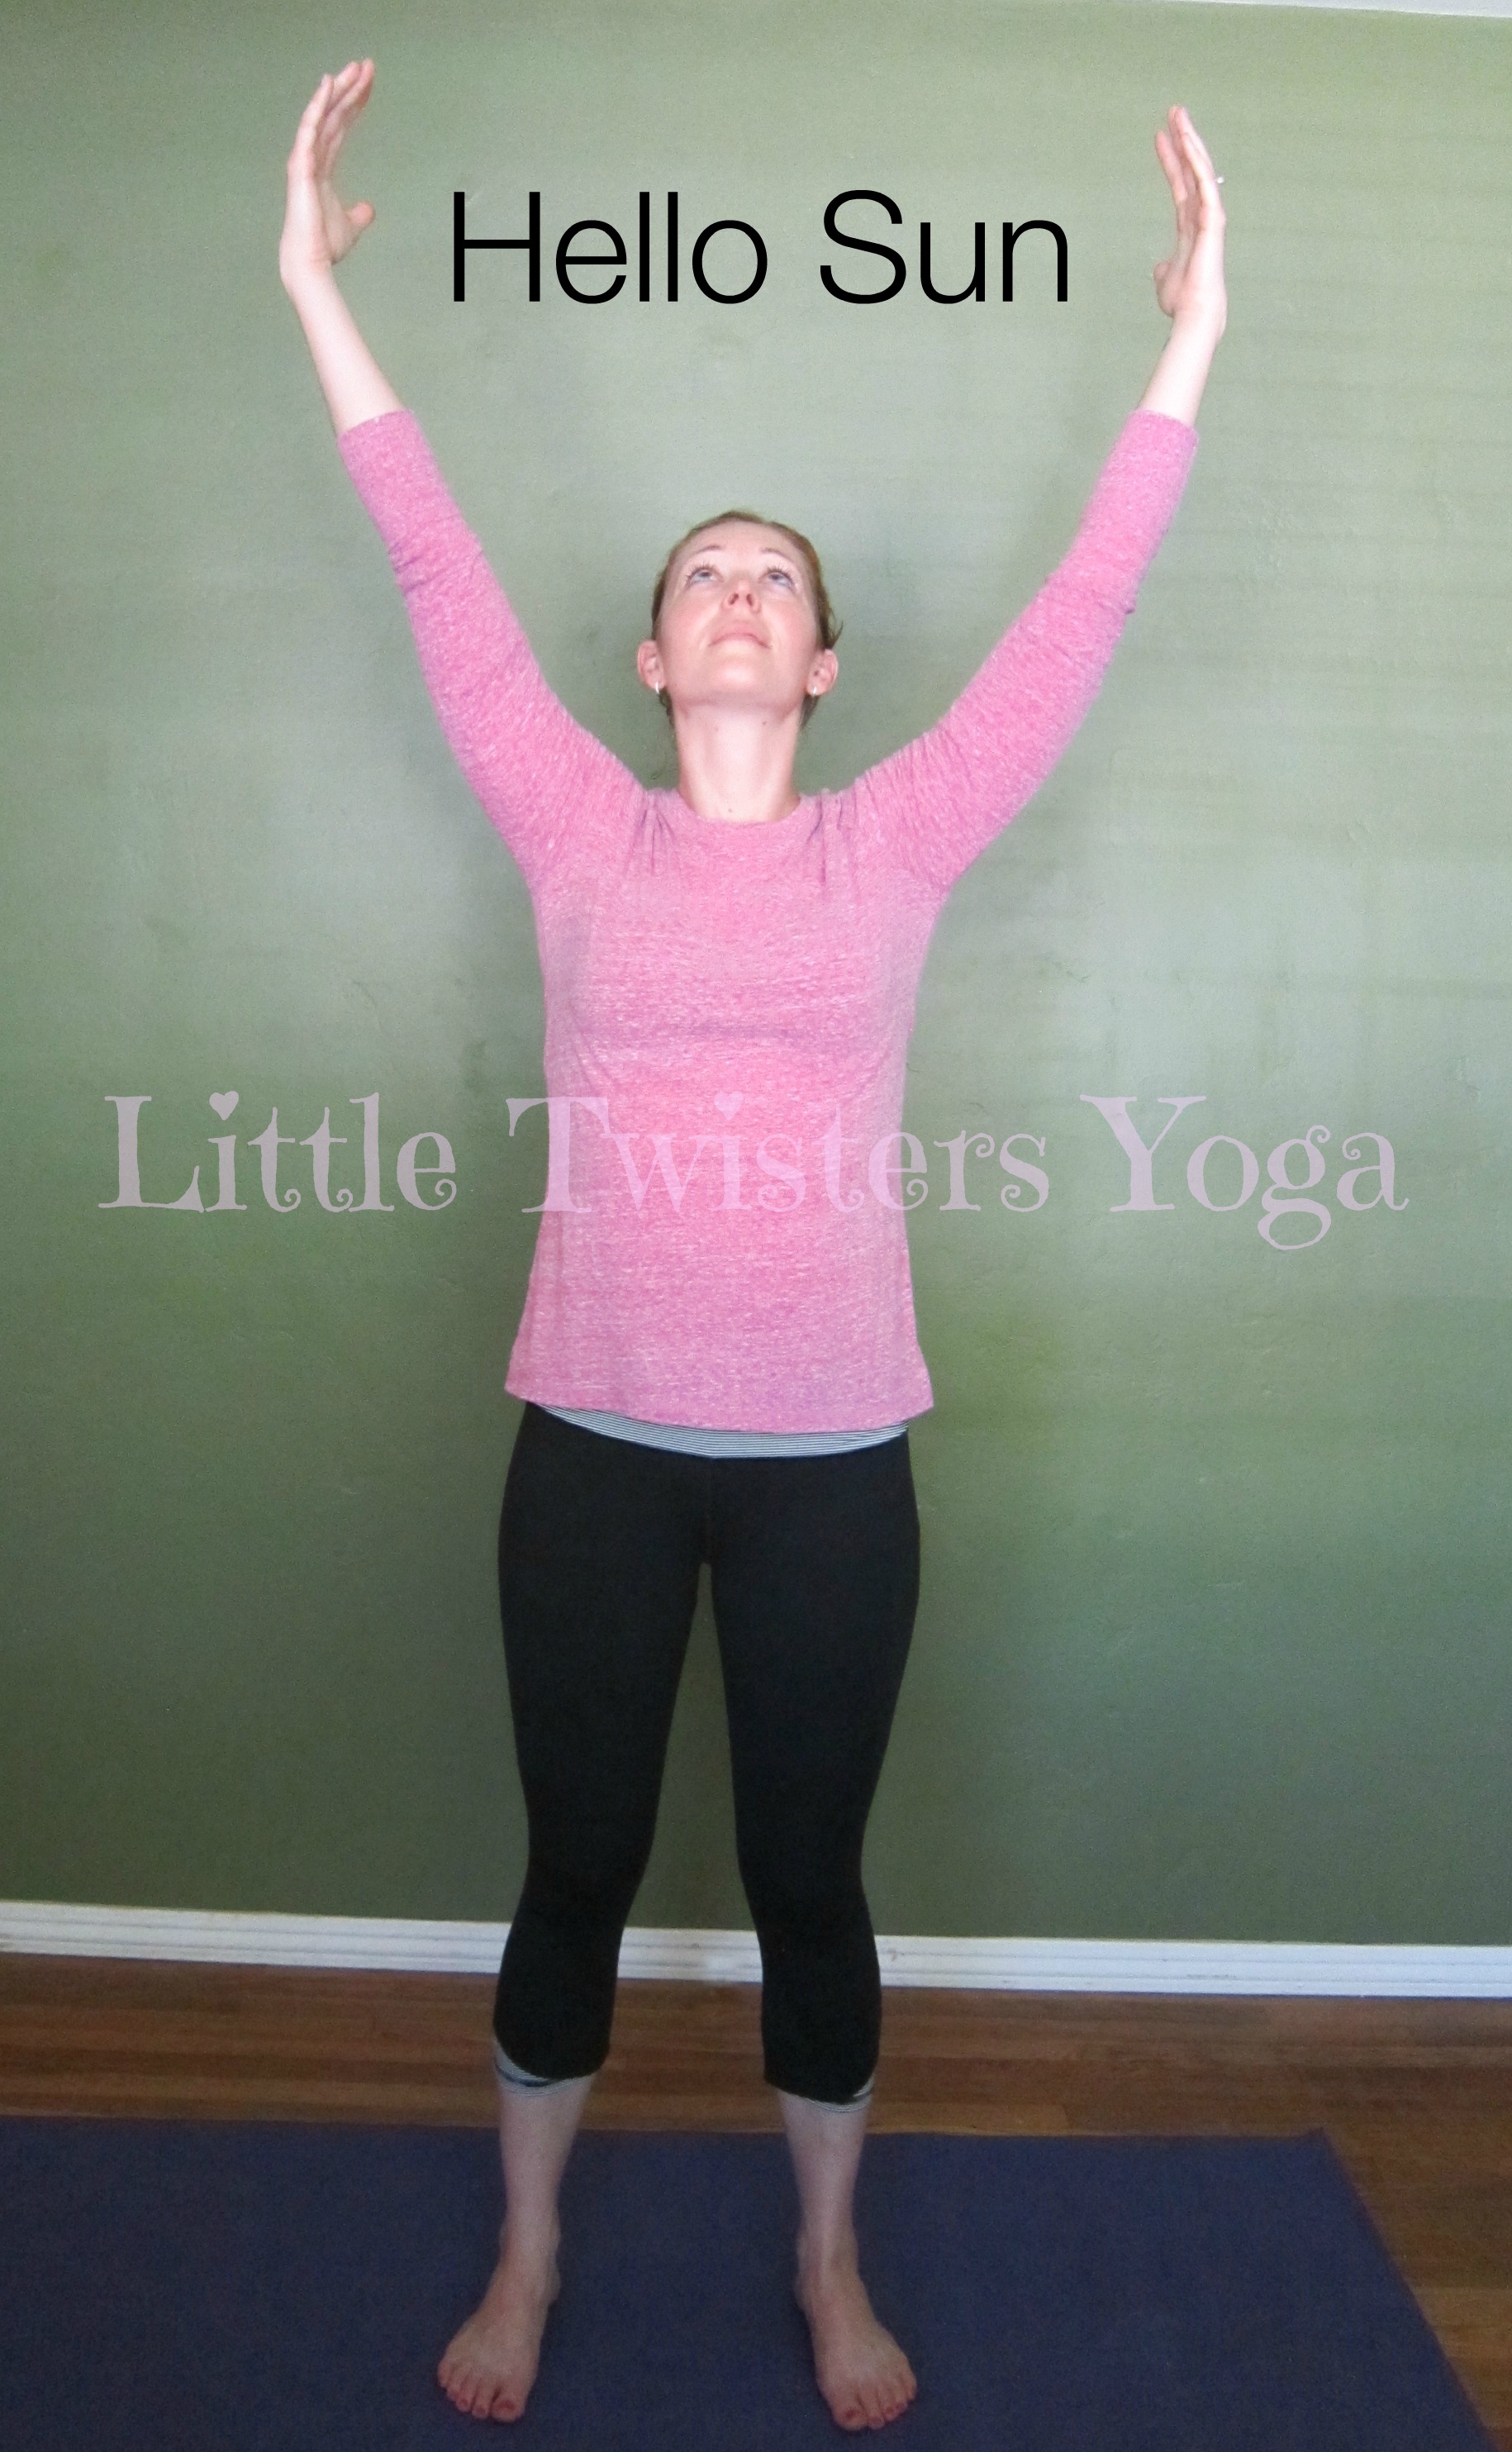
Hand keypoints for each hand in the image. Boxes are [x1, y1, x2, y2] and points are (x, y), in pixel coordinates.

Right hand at [280, 60, 377, 289]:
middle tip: (366, 65)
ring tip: (354, 68)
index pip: (340, 127)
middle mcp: (312, 158)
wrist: (312, 262)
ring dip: (338, 91)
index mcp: (323, 168)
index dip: (354, 105)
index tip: (369, 85)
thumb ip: (359, 214)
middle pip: (334, 115)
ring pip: (323, 116)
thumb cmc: (325, 246)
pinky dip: (318, 106)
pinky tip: (328, 85)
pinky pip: (310, 128)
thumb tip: (369, 209)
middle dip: (350, 89)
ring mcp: (305, 160)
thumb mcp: (350, 226)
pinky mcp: (301, 165)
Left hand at [1152, 105, 1225, 337]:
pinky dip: (1196, 161)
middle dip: (1183, 140)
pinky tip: (1187, 140)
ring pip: (1200, 169)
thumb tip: (1159, 268)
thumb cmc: (1183, 302)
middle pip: (1192, 169)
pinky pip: (1204, 182)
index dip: (1170, 161)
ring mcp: (1210, 215)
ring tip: (1178, 114)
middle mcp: (1202, 215)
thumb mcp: (1166, 281)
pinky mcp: (1213, 218)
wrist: (1194, 315)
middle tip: (1174, 112)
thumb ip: (1164, 270)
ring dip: (1190, 140)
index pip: (1180, 185)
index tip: (1159, 138)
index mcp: (1190, 226)